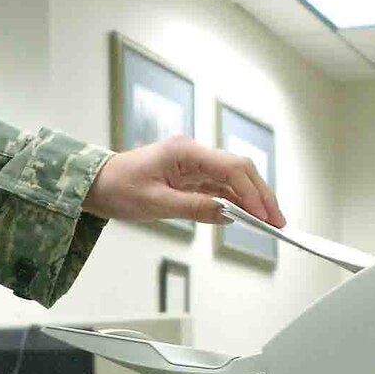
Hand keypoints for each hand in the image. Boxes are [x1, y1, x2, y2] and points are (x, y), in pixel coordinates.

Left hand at [82, 136, 285, 229]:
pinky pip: (220, 187)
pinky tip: (247, 216)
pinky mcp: (190, 176)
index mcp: (185, 151)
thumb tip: (228, 215)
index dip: (252, 192)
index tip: (264, 216)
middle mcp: (193, 153)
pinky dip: (235, 201)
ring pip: (233, 179)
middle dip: (261, 195)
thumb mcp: (155, 204)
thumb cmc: (118, 188)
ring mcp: (193, 164)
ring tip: (269, 222)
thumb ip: (194, 208)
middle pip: (239, 170)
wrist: (96, 184)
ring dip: (252, 199)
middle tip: (278, 221)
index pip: (230, 168)